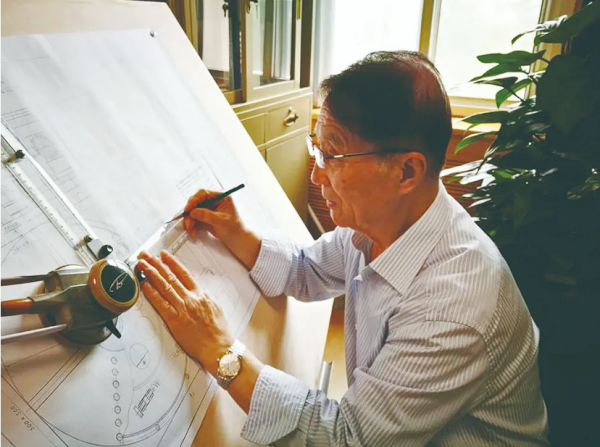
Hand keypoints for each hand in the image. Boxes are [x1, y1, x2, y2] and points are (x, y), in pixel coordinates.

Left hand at [136, 250, 232, 376]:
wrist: (219, 347)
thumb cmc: (219, 331)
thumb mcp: (215, 307)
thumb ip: (204, 298)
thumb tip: (196, 291)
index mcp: (201, 294)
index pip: (184, 273)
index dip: (172, 262)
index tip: (163, 255)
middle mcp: (191, 298)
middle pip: (170, 277)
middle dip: (156, 264)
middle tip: (146, 255)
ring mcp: (182, 309)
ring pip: (164, 287)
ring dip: (151, 274)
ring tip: (142, 265)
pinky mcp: (175, 322)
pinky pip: (161, 305)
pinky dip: (152, 294)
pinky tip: (145, 285)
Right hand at [183, 188, 261, 269]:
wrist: (236, 239)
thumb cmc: (234, 228)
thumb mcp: (222, 221)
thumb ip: (208, 216)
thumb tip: (194, 212)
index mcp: (221, 197)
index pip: (204, 194)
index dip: (194, 200)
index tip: (188, 209)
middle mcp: (213, 201)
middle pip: (196, 202)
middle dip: (190, 213)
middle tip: (188, 222)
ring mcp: (208, 209)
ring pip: (193, 211)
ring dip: (189, 221)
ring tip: (190, 230)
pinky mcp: (204, 217)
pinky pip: (194, 219)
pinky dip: (192, 225)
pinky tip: (193, 232)